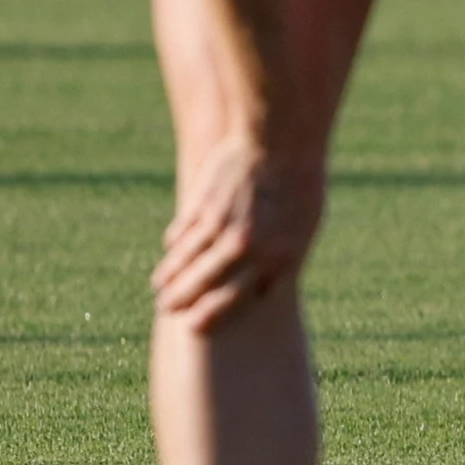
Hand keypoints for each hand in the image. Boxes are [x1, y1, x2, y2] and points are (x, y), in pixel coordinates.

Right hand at [151, 128, 322, 328]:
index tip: (198, 323)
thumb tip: (260, 288)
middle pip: (206, 290)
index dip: (214, 312)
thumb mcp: (304, 224)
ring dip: (169, 278)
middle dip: (183, 303)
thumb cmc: (300, 183)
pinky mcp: (202, 210)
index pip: (239, 300)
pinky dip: (174, 245)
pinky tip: (171, 251)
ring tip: (160, 287)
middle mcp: (250, 250)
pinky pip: (181, 236)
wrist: (282, 141)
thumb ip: (281, 256)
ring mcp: (223, 230)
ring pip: (185, 265)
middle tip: (168, 309)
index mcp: (281, 258)